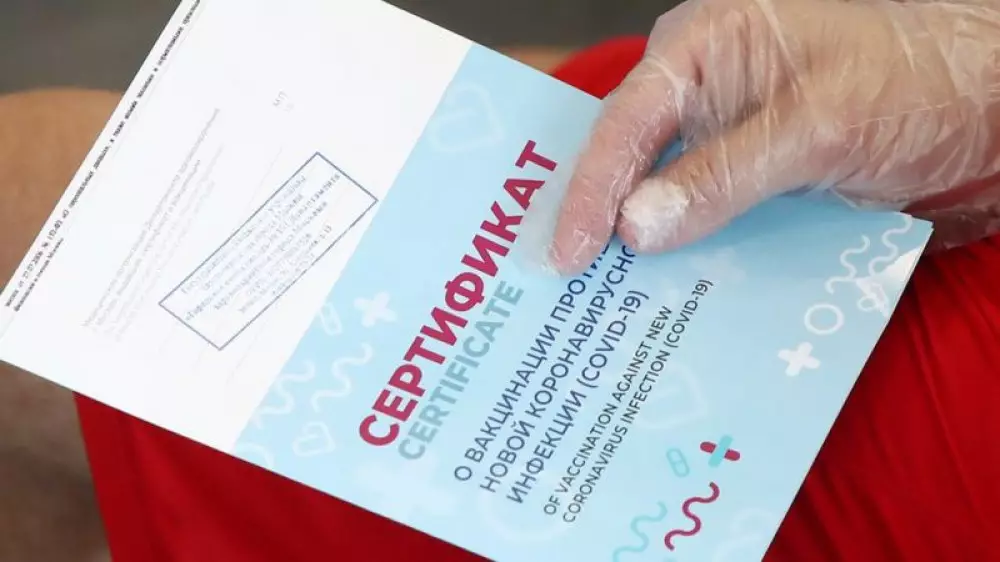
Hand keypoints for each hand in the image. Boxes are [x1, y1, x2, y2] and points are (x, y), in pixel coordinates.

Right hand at [550, 0, 999, 273]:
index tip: (569, 254)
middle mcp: (705, 90)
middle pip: (629, 160)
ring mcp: (729, 138)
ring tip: (601, 305)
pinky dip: (690, 258)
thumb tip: (636, 226)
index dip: (591, 190)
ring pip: (664, 197)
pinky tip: (669, 299)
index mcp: (706, 47)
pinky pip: (706, 221)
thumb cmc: (918, 81)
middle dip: (599, 221)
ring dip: (642, 250)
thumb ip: (724, 174)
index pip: (626, 121)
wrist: (992, 108)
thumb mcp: (818, 124)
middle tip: (563, 286)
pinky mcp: (754, 180)